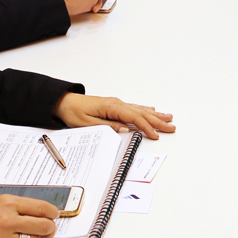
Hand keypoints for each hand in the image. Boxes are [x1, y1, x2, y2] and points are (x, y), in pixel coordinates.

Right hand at [0, 194, 58, 237]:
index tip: (55, 214)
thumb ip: (18, 206)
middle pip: (43, 226)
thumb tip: (39, 212)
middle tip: (49, 227)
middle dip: (49, 227)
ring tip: (31, 234)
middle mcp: (9, 220)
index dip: (52, 212)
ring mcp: (5, 237)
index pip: (41, 208)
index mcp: (8, 203)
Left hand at [56, 93, 175, 135]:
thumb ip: (109, 126)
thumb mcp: (88, 123)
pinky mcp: (115, 106)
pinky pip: (134, 108)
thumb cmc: (74, 112)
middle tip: (171, 126)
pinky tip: (152, 109)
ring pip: (140, 109)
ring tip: (168, 117)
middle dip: (157, 120)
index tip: (156, 134)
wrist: (65, 102)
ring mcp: (117, 104)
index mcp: (112, 107)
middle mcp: (117, 103)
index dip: (146, 127)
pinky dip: (145, 109)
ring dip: (155, 115)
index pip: (134, 118)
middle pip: (141, 113)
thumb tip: (126, 129)